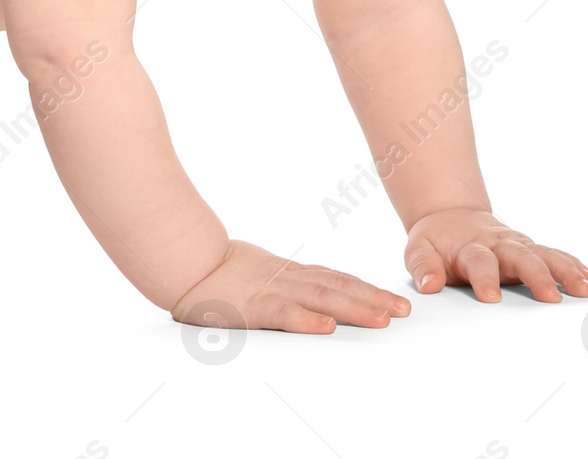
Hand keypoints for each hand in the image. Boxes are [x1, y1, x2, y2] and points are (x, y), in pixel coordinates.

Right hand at [171, 239, 411, 333]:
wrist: (183, 259)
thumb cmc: (213, 271)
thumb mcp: (253, 275)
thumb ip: (277, 285)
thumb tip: (302, 300)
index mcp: (286, 273)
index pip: (333, 279)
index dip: (364, 288)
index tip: (391, 299)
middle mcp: (285, 279)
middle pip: (337, 287)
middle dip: (372, 299)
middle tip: (404, 310)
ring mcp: (270, 291)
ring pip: (320, 299)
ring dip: (354, 309)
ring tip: (383, 319)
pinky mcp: (252, 306)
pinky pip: (283, 315)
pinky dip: (307, 321)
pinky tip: (327, 329)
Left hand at [404, 208, 587, 302]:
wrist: (450, 216)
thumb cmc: (437, 241)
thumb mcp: (420, 250)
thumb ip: (424, 267)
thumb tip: (429, 285)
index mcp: (470, 247)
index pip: (479, 261)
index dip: (484, 278)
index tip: (490, 297)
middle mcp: (499, 244)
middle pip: (520, 256)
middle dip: (536, 276)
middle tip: (551, 297)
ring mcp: (518, 246)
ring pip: (545, 255)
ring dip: (566, 271)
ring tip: (586, 288)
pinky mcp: (532, 250)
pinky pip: (555, 256)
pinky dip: (574, 266)